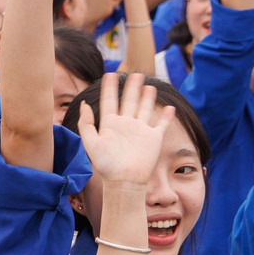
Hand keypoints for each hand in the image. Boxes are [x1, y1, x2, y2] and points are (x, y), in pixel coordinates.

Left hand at [71, 73, 164, 188]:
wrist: (124, 181)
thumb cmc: (106, 165)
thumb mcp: (91, 143)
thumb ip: (86, 124)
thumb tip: (84, 104)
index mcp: (110, 124)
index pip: (110, 101)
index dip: (109, 88)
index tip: (110, 74)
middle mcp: (126, 125)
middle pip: (129, 101)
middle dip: (131, 87)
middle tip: (134, 73)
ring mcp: (141, 130)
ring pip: (145, 109)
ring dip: (147, 98)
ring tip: (149, 85)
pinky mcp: (154, 139)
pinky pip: (161, 124)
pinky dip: (166, 116)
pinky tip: (169, 108)